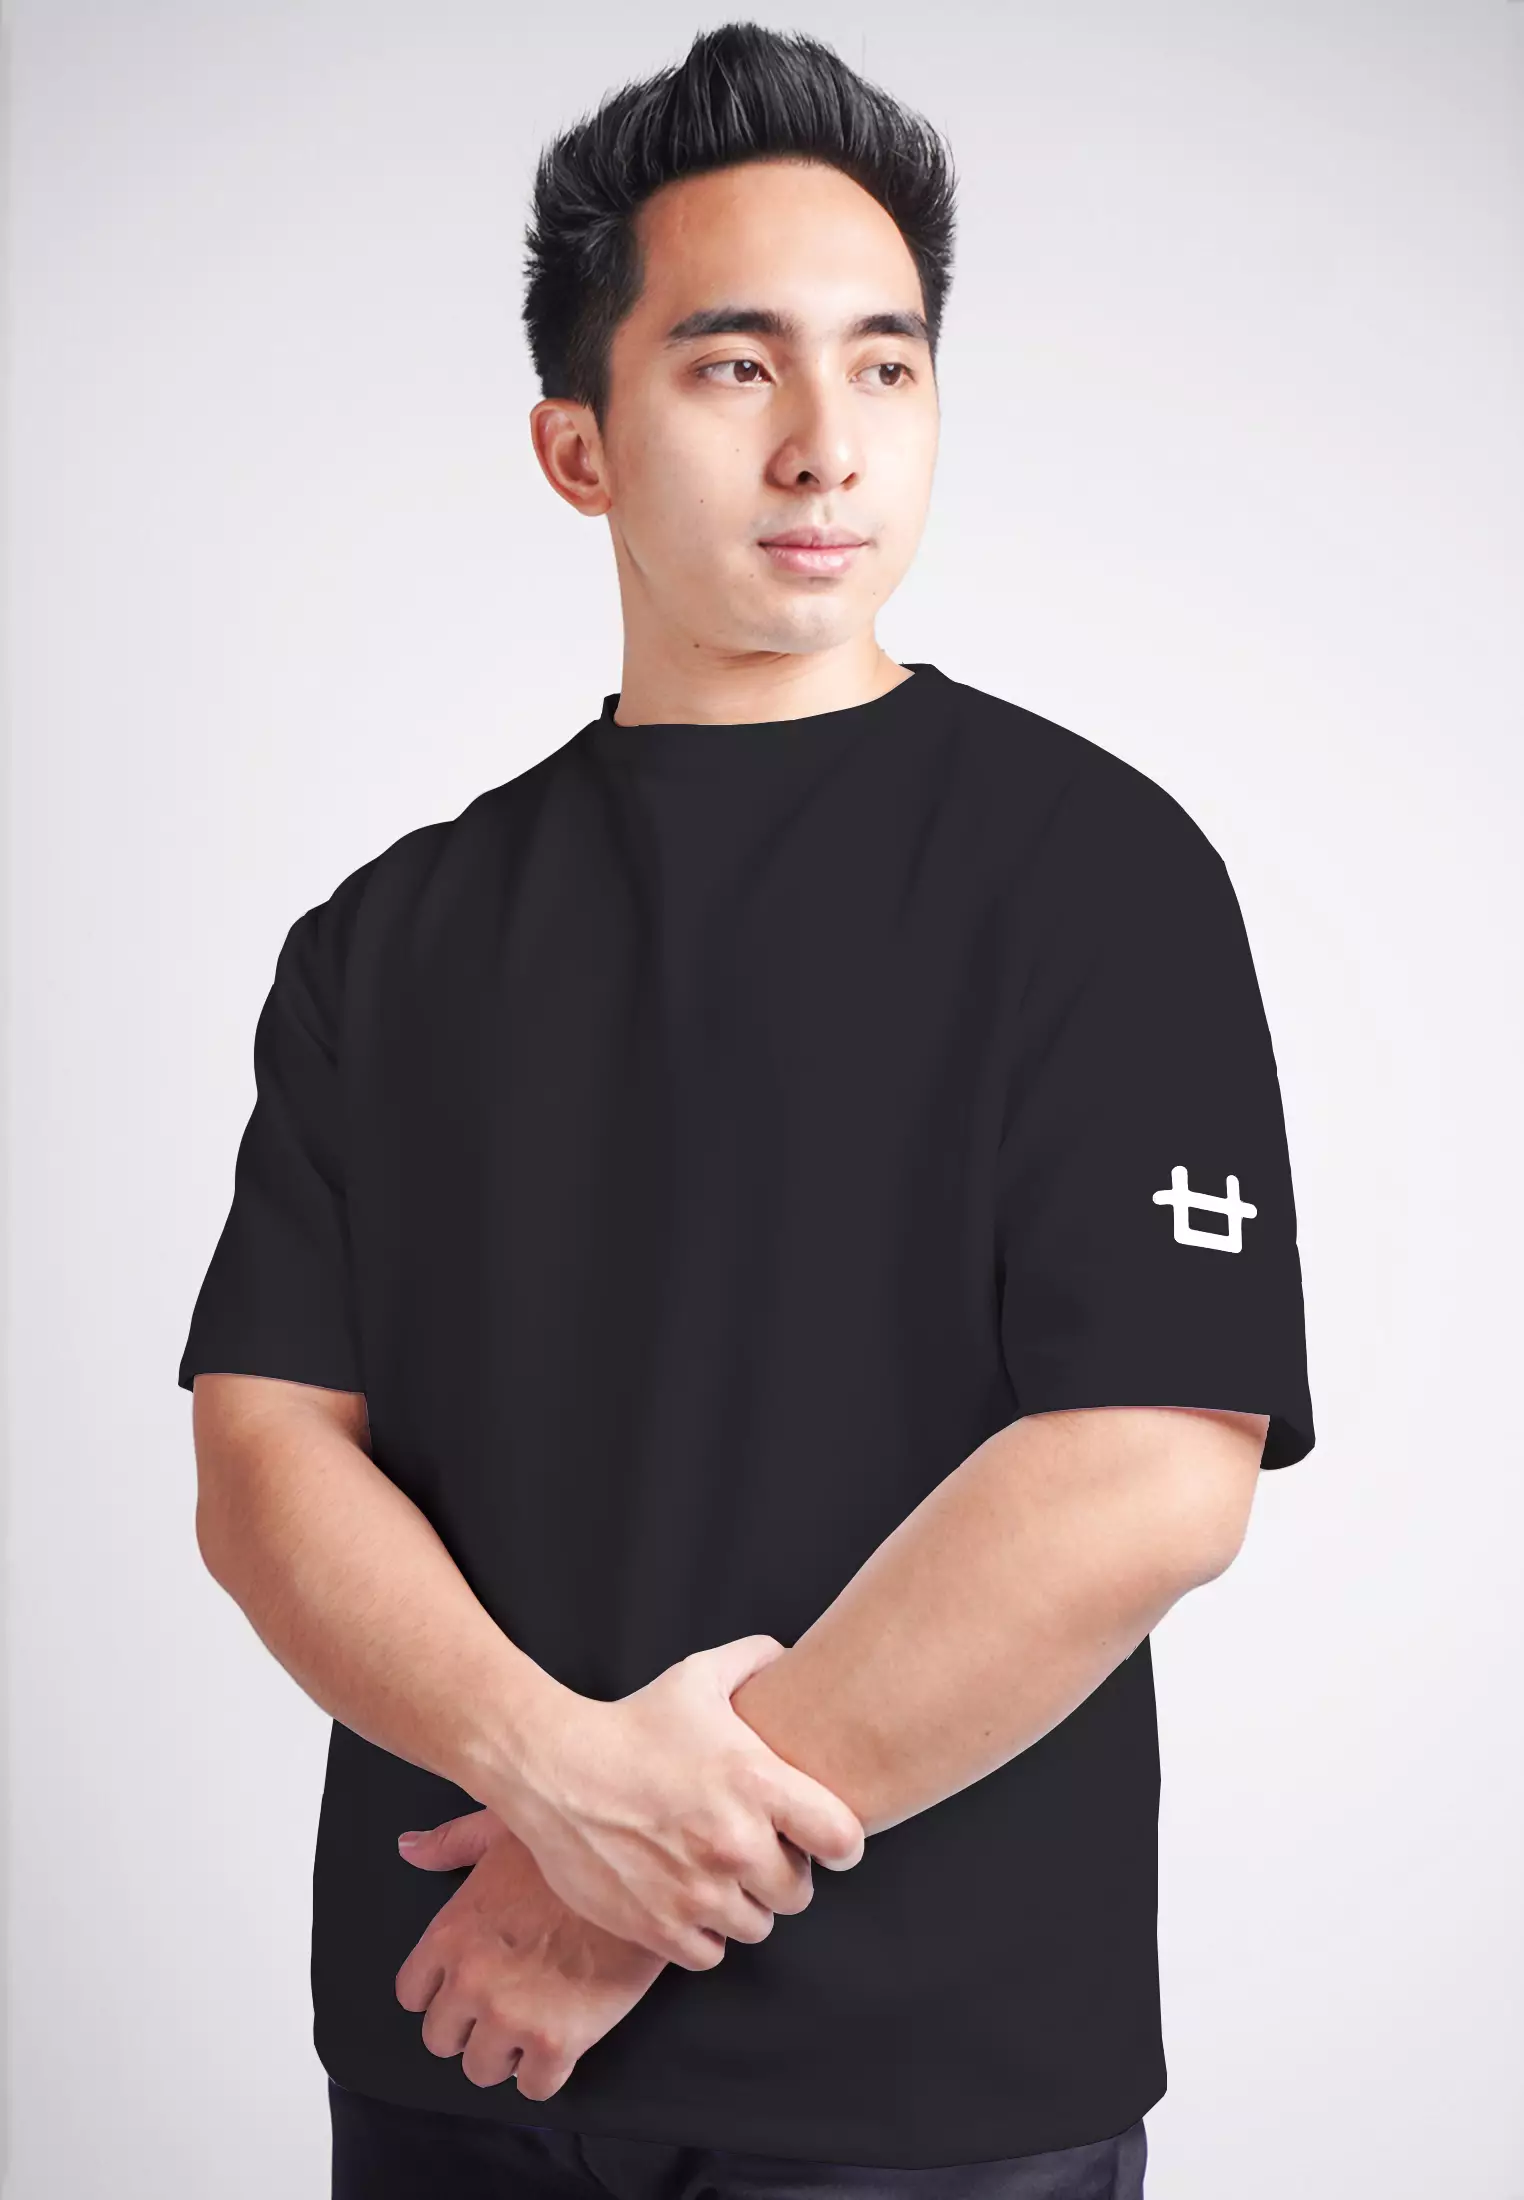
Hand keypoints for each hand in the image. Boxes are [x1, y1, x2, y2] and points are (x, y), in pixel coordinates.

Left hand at [394, 1807, 665, 2097]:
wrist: (644, 1877)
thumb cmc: (575, 1848)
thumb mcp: (504, 1828)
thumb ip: (452, 1843)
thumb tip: (410, 1847)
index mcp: (452, 1932)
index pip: (412, 1993)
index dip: (440, 1991)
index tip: (466, 1986)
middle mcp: (470, 1981)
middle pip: (441, 2040)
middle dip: (470, 2027)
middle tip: (504, 2006)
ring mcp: (511, 2016)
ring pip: (481, 2070)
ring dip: (506, 2053)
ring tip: (534, 2023)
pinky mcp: (557, 2043)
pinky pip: (534, 2088)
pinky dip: (548, 2072)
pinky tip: (565, 2040)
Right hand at [435, 1635, 866, 1971]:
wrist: (553, 1768)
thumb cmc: (631, 1723)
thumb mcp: (698, 1677)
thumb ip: (754, 1660)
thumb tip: (788, 1655)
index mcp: (757, 1784)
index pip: (843, 1840)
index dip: (840, 1842)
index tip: (825, 1839)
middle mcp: (735, 1844)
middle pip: (800, 1891)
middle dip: (783, 1873)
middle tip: (756, 1852)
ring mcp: (696, 1893)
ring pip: (756, 1925)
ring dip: (743, 1905)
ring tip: (718, 1874)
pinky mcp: (659, 1927)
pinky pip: (710, 1954)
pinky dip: (703, 1934)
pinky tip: (687, 1900)